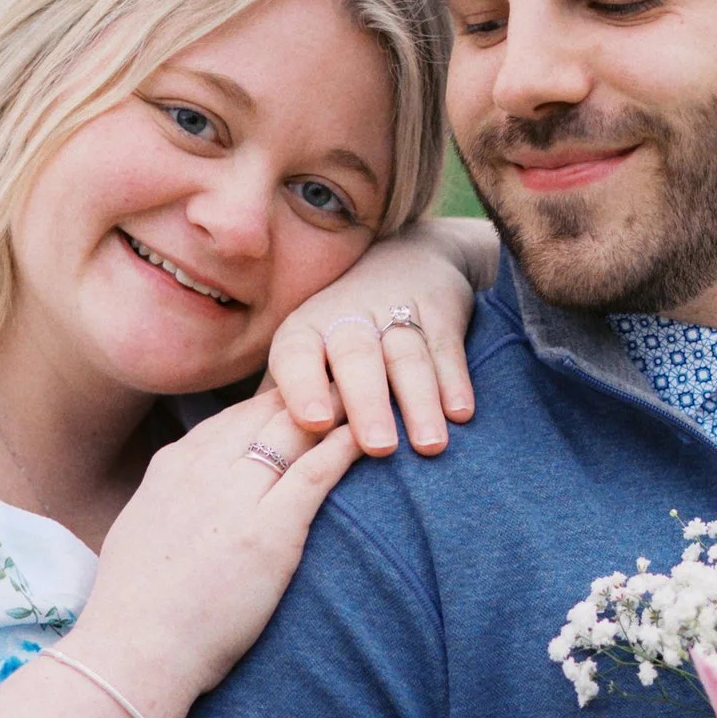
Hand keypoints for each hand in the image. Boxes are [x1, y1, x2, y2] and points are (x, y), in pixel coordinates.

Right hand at [63, 395, 357, 715]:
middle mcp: (202, 467)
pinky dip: (345, 448)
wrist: (134, 652)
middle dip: (312, 393)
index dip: (277, 404)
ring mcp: (235, 496)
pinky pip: (316, 473)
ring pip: (295, 429)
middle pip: (268, 410)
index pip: (235, 415)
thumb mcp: (144, 528)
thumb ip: (174, 499)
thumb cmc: (137, 609)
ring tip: (371, 399)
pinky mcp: (268, 531)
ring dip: (336, 409)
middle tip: (352, 386)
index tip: (309, 400)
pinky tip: (369, 439)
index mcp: (172, 465)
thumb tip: (192, 497)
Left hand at [268, 226, 481, 457]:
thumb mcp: (304, 355)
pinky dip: (455, 380)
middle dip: (367, 402)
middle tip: (378, 448)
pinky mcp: (439, 308)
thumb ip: (281, 401)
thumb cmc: (339, 334)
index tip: (314, 423)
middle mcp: (345, 317)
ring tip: (429, 445)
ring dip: (419, 401)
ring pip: (406, 355)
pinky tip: (460, 413)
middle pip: (356, 358)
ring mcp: (394, 309)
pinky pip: (446, 347)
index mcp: (303, 333)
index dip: (303, 386)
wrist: (405, 260)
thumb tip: (256, 457)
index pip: (296, 356)